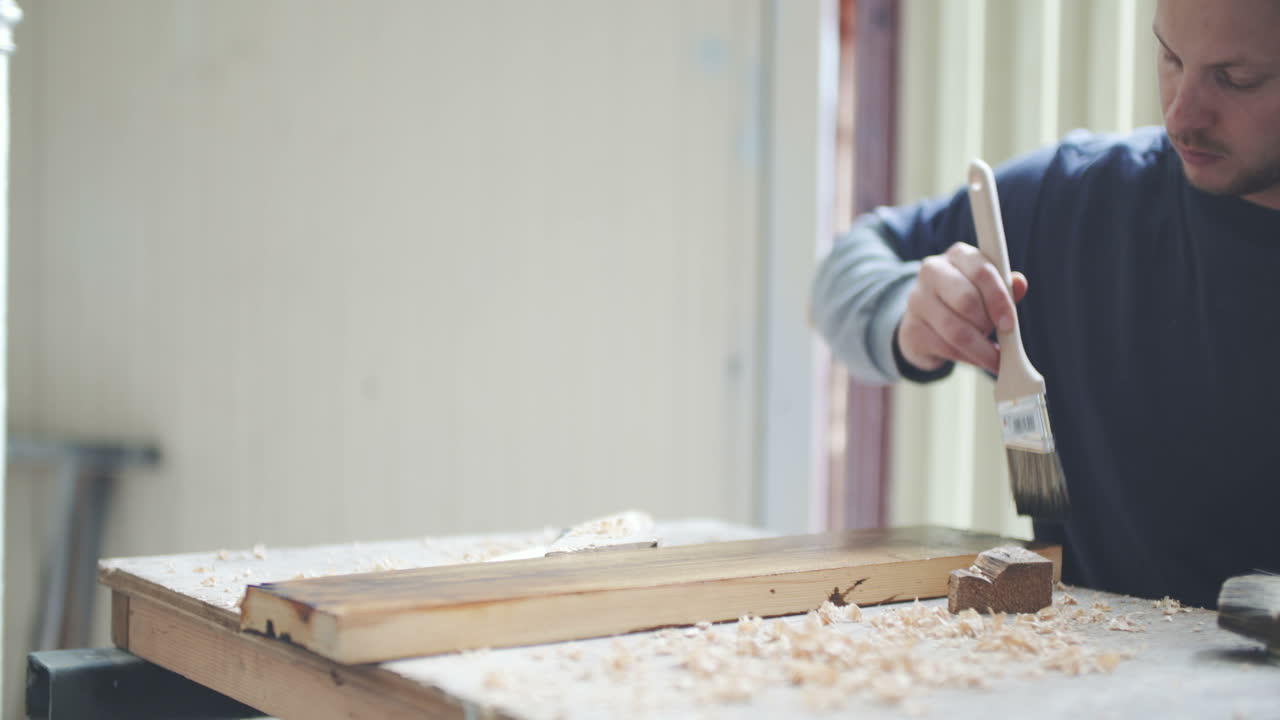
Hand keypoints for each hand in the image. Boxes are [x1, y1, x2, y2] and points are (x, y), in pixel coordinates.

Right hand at [898, 242, 1027, 374]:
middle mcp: (933, 271)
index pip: (981, 272)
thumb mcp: (987, 289)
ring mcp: (917, 299)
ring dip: (980, 348)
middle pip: (966, 300)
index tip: (1010, 324)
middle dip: (988, 324)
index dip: (999, 300)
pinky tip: (976, 358)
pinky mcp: (911, 328)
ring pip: (955, 330)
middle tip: (1002, 339)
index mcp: (958, 255)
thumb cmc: (965, 300)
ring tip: (992, 356)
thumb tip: (1020, 283)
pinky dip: (967, 358)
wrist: (926, 320)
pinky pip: (945, 347)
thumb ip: (1005, 287)